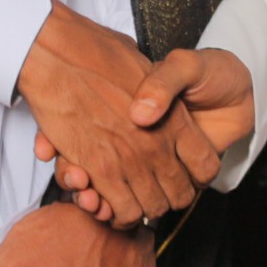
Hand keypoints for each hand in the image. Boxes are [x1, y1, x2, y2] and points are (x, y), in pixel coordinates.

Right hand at [16, 2, 222, 227]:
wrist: (60, 55)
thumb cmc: (100, 53)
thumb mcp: (145, 63)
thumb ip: (159, 85)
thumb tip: (160, 100)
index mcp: (177, 119)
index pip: (205, 166)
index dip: (198, 177)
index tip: (185, 175)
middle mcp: (158, 144)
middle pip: (180, 195)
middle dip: (170, 199)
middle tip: (155, 193)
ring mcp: (130, 160)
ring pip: (151, 208)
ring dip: (143, 209)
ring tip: (133, 201)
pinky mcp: (100, 170)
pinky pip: (121, 210)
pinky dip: (117, 213)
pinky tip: (110, 203)